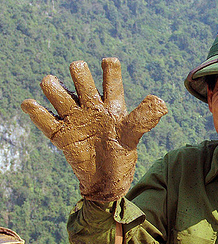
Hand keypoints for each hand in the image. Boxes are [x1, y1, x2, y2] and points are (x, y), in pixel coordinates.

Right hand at [21, 58, 167, 200]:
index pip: (111, 80)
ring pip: (59, 94)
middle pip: (82, 80)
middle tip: (80, 75)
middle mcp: (92, 107)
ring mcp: (75, 119)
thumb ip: (144, 118)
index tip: (108, 62)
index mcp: (112, 106)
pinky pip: (45, 120)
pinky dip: (36, 111)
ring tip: (52, 85)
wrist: (107, 181)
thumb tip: (161, 103)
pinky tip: (31, 104)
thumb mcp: (132, 136)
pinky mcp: (61, 134)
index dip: (109, 68)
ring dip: (53, 87)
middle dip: (79, 73)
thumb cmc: (121, 155)